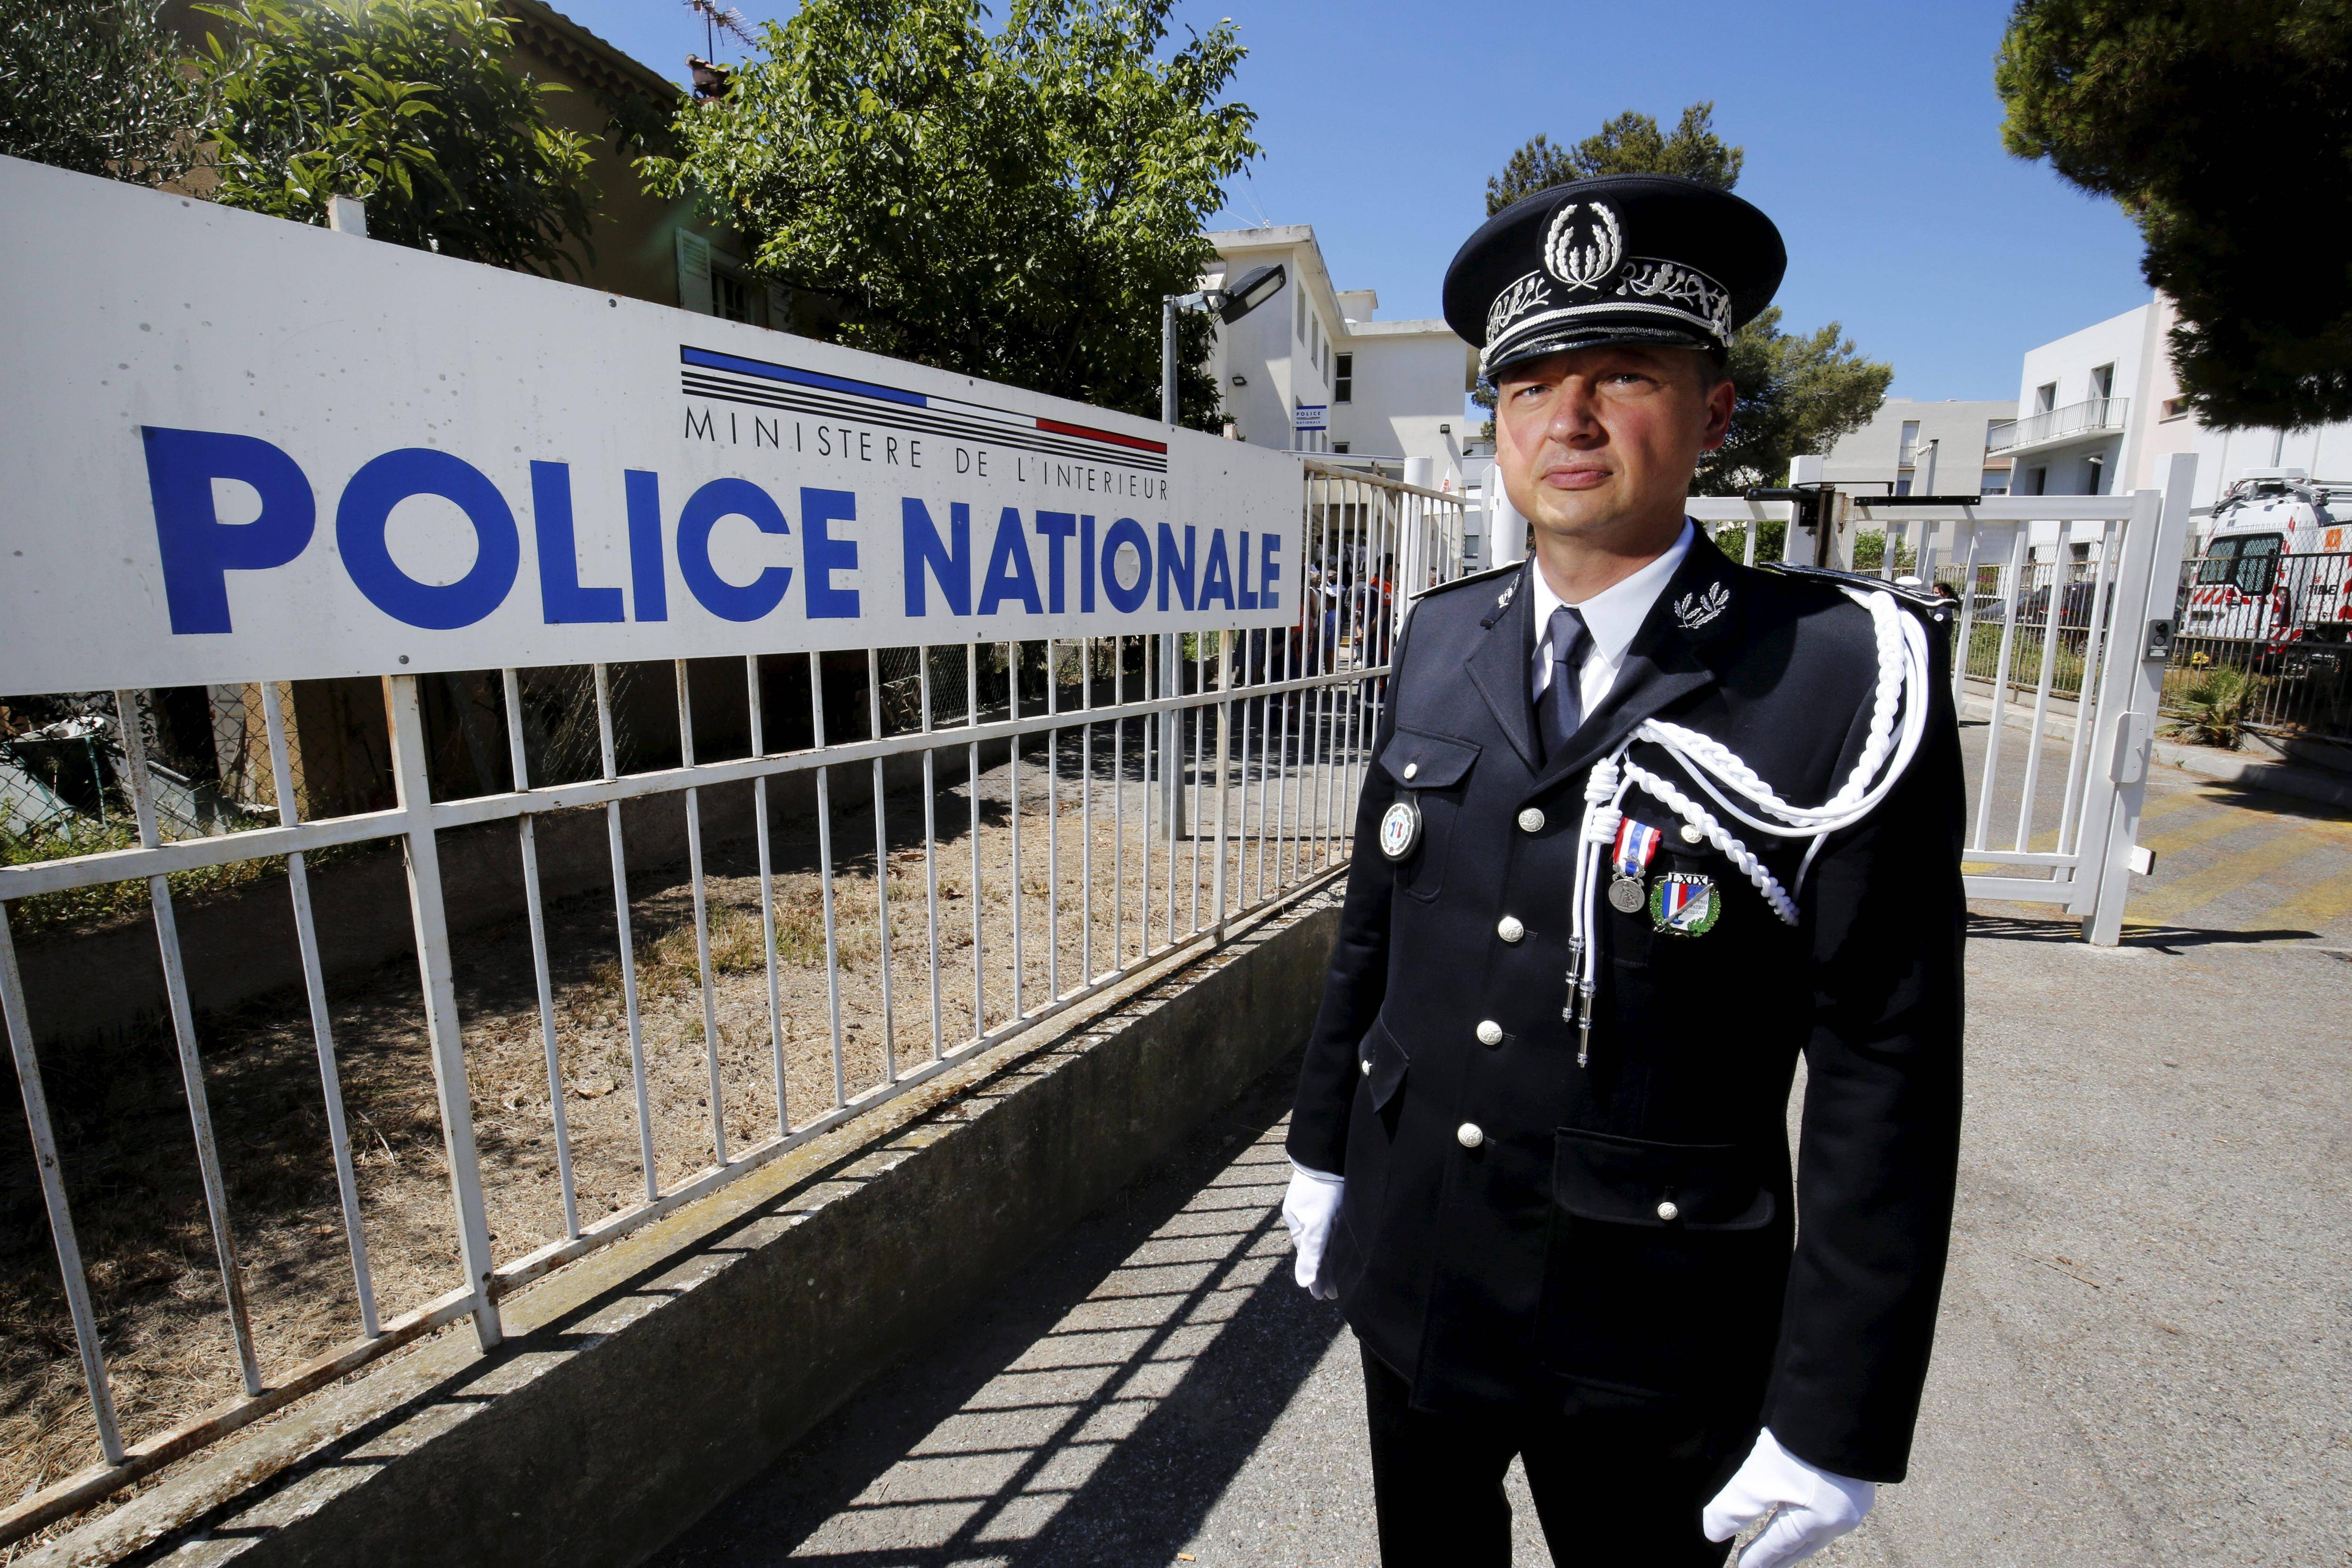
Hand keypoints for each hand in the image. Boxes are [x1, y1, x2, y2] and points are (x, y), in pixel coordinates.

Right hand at [1279, 1163, 1343, 1299]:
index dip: (1317, 1279)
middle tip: (1333, 1293)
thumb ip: (1312, 1252)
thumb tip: (1303, 1283)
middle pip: (1315, 1251)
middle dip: (1323, 1272)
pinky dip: (1331, 1239)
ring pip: (1321, 1239)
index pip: (1310, 1259)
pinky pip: (1327, 1225)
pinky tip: (1337, 1240)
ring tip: (1337, 1273)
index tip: (1323, 1297)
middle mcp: (1304, 1218)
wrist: (1325, 1153)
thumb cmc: (1322, 1189)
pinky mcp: (1324, 1197)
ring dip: (1328, 1257)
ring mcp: (1313, 1208)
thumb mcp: (1318, 1223)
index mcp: (1300, 1226)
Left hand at [1702, 1428, 1874, 1567]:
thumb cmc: (1804, 1445)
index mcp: (1818, 1522)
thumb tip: (1713, 1532)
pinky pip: (1831, 1508)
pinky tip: (1809, 1509)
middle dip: (1782, 1555)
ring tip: (1783, 1542)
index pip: (1780, 1546)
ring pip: (1820, 1528)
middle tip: (1765, 1564)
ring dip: (1799, 1536)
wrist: (1844, 1405)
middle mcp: (1841, 1516)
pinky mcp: (1858, 1475)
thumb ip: (1736, 1507)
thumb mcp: (1760, 1477)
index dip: (1759, 1558)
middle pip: (1803, 1543)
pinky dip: (1813, 1516)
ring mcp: (1854, 1497)